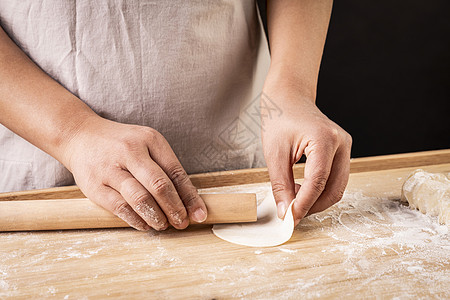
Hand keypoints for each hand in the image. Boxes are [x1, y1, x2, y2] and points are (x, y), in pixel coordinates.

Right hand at [60, 116, 207, 230]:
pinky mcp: (94, 186)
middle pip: (159, 185)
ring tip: (164, 225)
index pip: (175, 172)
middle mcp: (130, 151)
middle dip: (175, 208)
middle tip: (182, 223)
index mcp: (149, 140)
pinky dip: (135, 219)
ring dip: (157, 216)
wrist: (80, 135)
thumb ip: (165, 168)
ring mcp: (110, 169)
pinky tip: (145, 224)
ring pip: (139, 198)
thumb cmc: (121, 144)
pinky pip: (119, 207)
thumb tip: (187, 201)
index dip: (189, 196)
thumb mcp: (147, 144)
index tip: (199, 214)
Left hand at [261, 84, 351, 225]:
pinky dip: (320, 189)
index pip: (318, 182)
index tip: (289, 219)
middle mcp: (342, 143)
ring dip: (317, 199)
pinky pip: (335, 178)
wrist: (289, 98)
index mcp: (325, 139)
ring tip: (294, 199)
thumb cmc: (279, 118)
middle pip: (334, 189)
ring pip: (337, 186)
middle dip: (313, 206)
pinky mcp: (342, 151)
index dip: (303, 205)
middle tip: (292, 214)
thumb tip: (286, 212)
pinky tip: (301, 188)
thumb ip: (281, 185)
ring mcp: (345, 146)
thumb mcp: (274, 153)